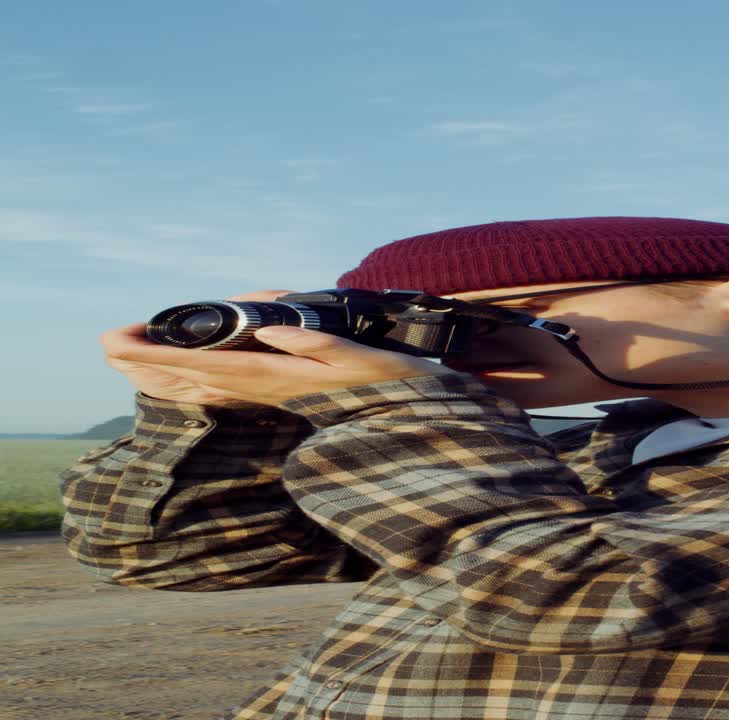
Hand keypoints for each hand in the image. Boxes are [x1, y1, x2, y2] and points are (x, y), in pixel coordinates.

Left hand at [101, 289, 459, 407]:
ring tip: (127, 356)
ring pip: (204, 385)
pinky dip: (193, 379)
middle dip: (148, 362)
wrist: (410, 417)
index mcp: (278, 377)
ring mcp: (270, 393)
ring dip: (164, 372)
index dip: (159, 354)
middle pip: (194, 377)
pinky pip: (223, 386)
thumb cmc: (391, 382)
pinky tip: (181, 375)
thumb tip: (267, 331)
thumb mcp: (360, 359)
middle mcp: (266, 388)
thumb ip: (314, 345)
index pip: (206, 363)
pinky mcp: (278, 393)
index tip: (119, 344)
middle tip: (105, 344)